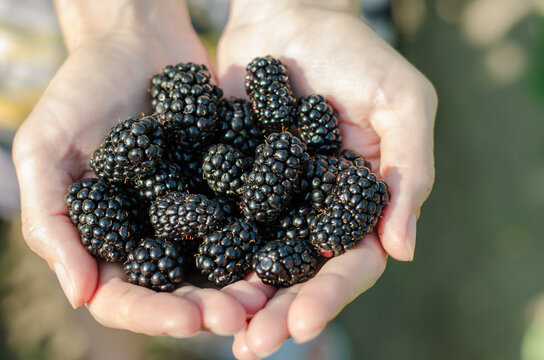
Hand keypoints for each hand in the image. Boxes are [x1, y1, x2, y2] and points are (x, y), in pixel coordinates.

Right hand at [12, 1, 265, 337]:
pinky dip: (261, 238)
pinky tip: (285, 250)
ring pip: (216, 264)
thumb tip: (80, 296)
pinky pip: (242, 219)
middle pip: (177, 289)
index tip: (189, 321)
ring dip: (240, 284)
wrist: (138, 42)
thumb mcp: (45, 148)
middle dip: (206, 307)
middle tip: (239, 317)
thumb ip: (51, 220)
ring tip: (267, 295)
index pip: (124, 294)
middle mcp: (150, 234)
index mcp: (105, 238)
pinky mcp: (222, 188)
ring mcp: (189, 214)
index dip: (153, 313)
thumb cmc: (81, 88)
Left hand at [217, 1, 436, 357]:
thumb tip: (403, 251)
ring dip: (236, 295)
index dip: (330, 295)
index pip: (350, 261)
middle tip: (250, 347)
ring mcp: (270, 199)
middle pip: (298, 273)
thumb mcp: (403, 103)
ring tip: (213, 327)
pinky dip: (202, 249)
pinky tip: (181, 279)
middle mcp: (313, 210)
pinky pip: (216, 220)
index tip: (301, 325)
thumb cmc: (355, 54)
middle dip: (277, 310)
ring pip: (254, 257)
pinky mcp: (230, 181)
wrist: (291, 15)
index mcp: (358, 202)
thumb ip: (409, 172)